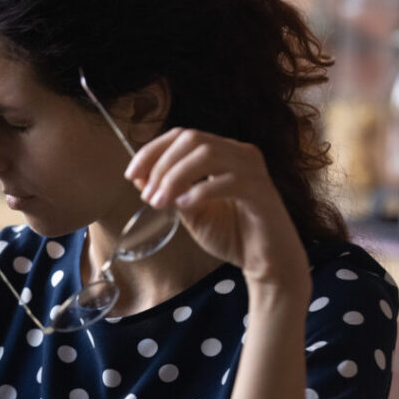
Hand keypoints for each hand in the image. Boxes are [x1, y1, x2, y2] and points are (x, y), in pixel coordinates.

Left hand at [125, 128, 309, 291]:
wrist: (268, 263)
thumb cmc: (231, 235)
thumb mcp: (190, 212)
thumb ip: (169, 193)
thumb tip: (140, 178)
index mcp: (223, 152)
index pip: (183, 136)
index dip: (152, 150)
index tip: (131, 174)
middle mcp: (240, 153)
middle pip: (192, 139)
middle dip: (162, 165)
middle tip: (148, 196)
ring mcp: (253, 169)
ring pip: (207, 153)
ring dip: (175, 177)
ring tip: (160, 203)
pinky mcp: (262, 190)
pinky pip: (227, 180)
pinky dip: (199, 191)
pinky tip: (184, 206)